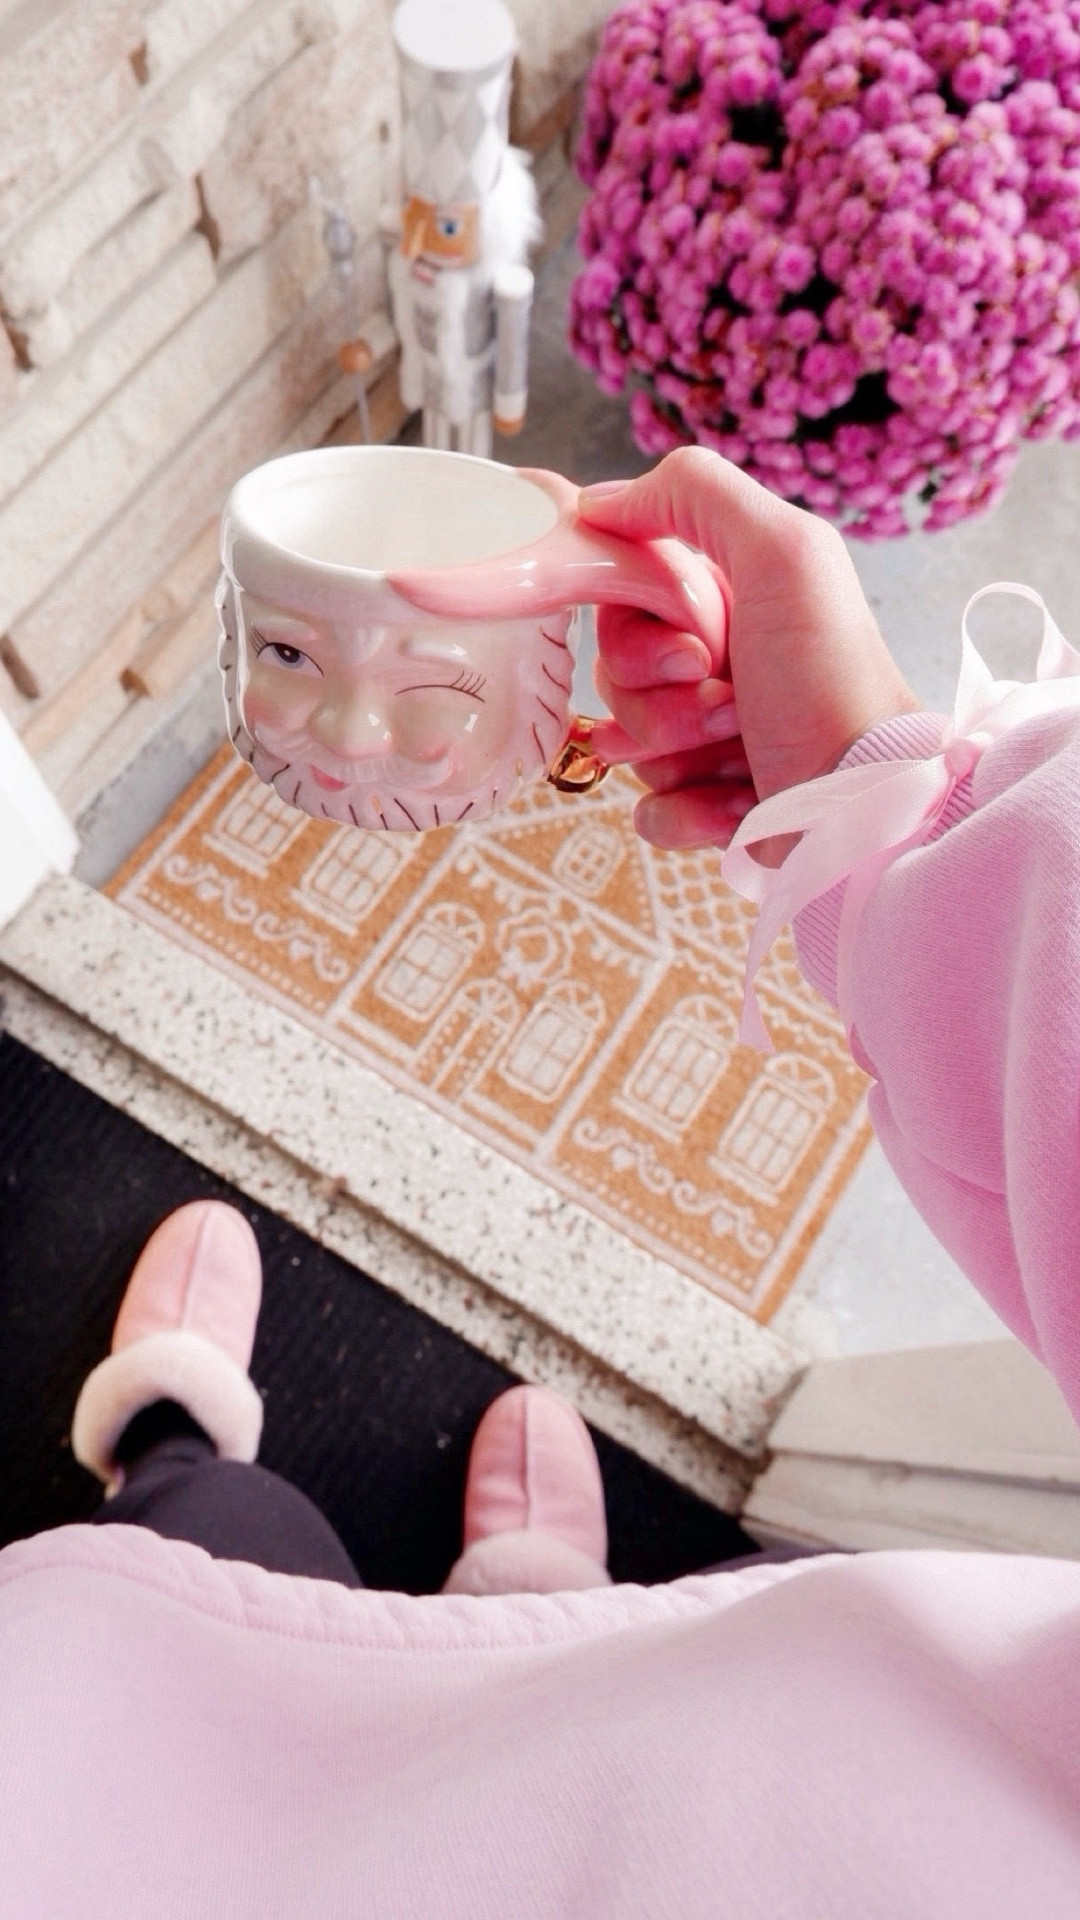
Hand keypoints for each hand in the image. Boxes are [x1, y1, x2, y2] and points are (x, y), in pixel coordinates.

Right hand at [579, 448, 921, 850]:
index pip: (621, 601)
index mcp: (727, 600)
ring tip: (741, 753)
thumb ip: (694, 492)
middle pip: (613, 675)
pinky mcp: (706, 805)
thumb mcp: (782, 550)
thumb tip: (599, 502)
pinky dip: (687, 810)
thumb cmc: (833, 678)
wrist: (866, 799)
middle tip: (727, 702)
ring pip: (624, 743)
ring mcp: (707, 739)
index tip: (698, 645)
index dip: (638, 629)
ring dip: (676, 754)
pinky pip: (647, 808)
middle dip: (658, 697)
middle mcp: (714, 664)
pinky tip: (737, 804)